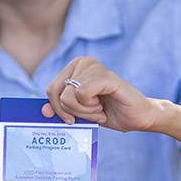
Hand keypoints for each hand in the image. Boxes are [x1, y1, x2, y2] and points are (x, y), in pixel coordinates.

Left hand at [42, 56, 157, 131]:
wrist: (137, 117)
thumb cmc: (109, 112)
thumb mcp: (79, 112)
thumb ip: (61, 109)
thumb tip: (43, 111)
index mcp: (74, 68)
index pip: (50, 90)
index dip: (58, 110)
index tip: (73, 118)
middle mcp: (82, 62)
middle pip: (58, 94)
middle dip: (73, 112)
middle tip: (91, 112)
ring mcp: (94, 66)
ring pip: (69, 96)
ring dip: (84, 111)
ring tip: (99, 109)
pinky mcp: (105, 76)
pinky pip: (82, 93)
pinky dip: (91, 108)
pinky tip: (103, 107)